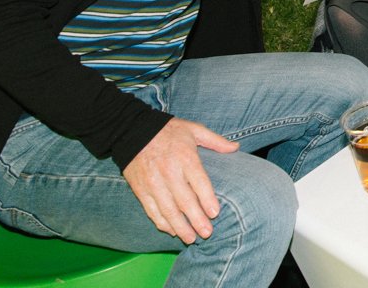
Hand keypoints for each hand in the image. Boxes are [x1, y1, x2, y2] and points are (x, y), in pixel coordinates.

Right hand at [122, 118, 238, 244]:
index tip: (215, 213)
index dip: (207, 199)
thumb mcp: (194, 129)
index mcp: (185, 157)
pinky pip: (151, 210)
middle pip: (184, 201)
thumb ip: (215, 141)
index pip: (199, 182)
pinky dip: (161, 222)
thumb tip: (236, 147)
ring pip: (168, 210)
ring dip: (179, 226)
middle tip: (207, 233)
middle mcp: (169, 172)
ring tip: (191, 238)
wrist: (132, 131)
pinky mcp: (140, 189)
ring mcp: (153, 183)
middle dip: (196, 219)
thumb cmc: (169, 130)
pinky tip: (171, 230)